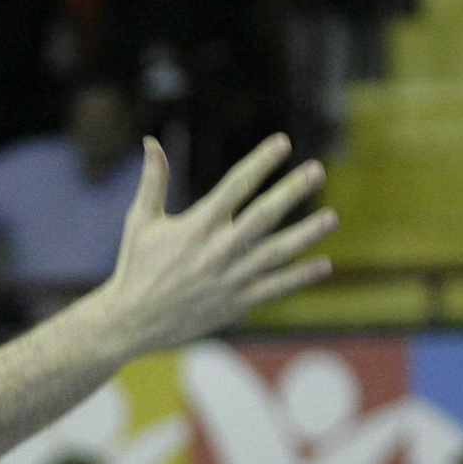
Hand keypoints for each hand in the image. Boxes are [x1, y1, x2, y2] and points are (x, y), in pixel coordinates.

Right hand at [96, 133, 335, 352]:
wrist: (131, 321)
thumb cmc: (135, 267)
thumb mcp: (140, 222)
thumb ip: (152, 182)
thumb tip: (151, 142)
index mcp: (195, 227)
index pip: (235, 186)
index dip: (261, 162)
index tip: (283, 142)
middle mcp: (216, 251)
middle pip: (263, 216)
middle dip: (291, 191)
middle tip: (317, 170)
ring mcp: (229, 279)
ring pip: (276, 253)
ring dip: (306, 234)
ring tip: (331, 217)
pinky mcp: (235, 303)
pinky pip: (274, 288)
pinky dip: (299, 277)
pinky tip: (323, 265)